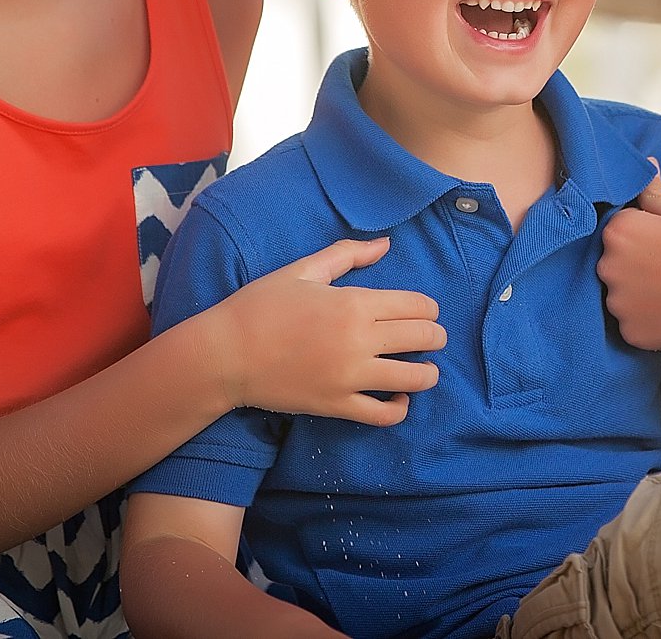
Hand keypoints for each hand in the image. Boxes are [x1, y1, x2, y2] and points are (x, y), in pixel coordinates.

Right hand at [211, 238, 444, 425]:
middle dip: (435, 336)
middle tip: (431, 337)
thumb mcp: (303, 270)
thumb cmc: (261, 306)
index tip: (426, 311)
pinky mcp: (337, 406)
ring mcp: (350, 377)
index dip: (429, 308)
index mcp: (354, 304)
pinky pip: (384, 414)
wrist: (225, 355)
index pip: (417, 306)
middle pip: (424, 338)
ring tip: (424, 368)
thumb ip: (347, 254)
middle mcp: (359, 341)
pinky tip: (400, 397)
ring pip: (415, 378)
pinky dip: (401, 408)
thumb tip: (385, 245)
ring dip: (428, 372)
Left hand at [599, 169, 660, 350]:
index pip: (619, 228)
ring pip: (621, 294)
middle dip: (637, 263)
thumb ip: (655, 193)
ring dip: (640, 293)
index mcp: (620, 230)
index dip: (645, 235)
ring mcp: (618, 304)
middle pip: (615, 261)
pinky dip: (649, 319)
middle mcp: (609, 266)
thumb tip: (647, 164)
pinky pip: (632, 322)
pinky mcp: (630, 333)